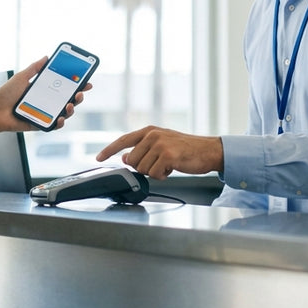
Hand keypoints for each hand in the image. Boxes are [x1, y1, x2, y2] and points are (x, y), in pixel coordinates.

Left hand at [0, 57, 91, 132]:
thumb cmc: (5, 95)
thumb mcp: (21, 77)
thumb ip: (34, 68)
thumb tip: (46, 57)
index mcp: (44, 90)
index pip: (64, 86)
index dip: (76, 84)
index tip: (85, 79)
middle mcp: (47, 102)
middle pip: (69, 99)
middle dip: (78, 96)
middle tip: (80, 92)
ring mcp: (46, 113)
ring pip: (65, 113)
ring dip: (72, 109)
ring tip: (70, 104)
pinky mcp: (41, 124)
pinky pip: (55, 125)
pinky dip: (60, 122)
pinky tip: (61, 117)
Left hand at [95, 126, 223, 179]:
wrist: (208, 151)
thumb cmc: (186, 150)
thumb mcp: (161, 146)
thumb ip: (142, 151)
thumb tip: (125, 158)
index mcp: (149, 131)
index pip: (123, 140)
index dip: (109, 150)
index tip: (98, 157)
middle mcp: (152, 135)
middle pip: (133, 161)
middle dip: (144, 168)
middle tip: (160, 164)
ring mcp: (160, 144)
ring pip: (143, 169)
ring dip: (155, 172)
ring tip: (168, 164)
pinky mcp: (167, 155)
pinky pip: (155, 174)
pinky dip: (163, 175)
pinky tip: (173, 168)